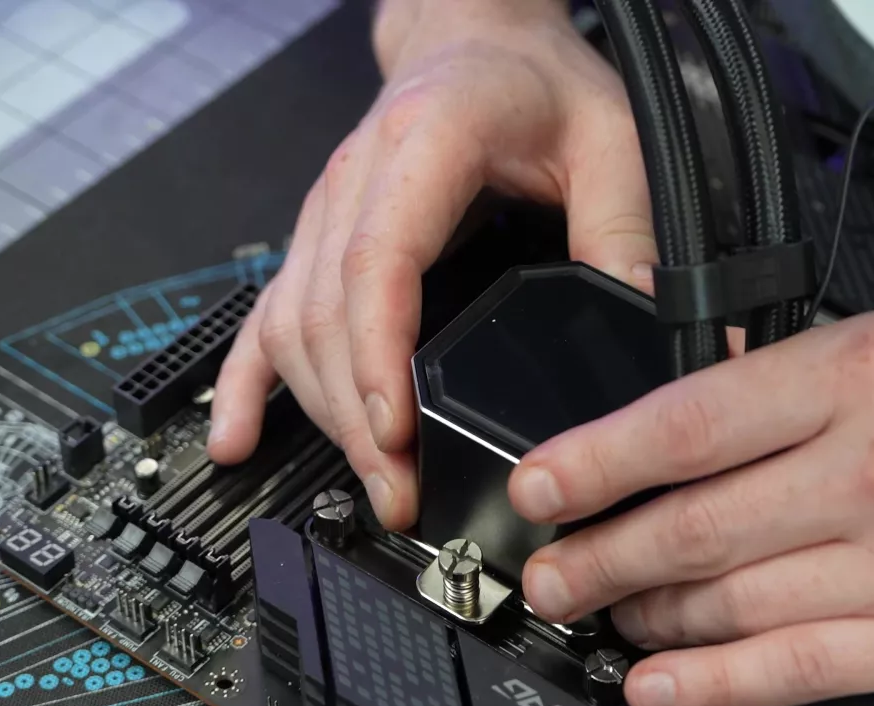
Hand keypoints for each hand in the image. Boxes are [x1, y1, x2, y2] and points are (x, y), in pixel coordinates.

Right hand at [208, 0, 656, 528]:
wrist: (472, 36)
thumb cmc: (529, 78)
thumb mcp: (608, 135)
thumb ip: (624, 227)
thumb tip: (640, 318)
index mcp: (423, 145)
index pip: (377, 263)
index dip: (379, 358)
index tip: (396, 430)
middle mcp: (354, 179)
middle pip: (328, 315)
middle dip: (358, 419)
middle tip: (403, 492)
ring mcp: (322, 212)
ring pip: (293, 327)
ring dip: (323, 414)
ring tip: (373, 481)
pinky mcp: (312, 241)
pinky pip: (261, 317)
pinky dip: (244, 383)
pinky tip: (234, 437)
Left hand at [507, 307, 873, 705]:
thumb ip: (800, 378)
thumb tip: (690, 419)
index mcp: (857, 372)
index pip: (685, 422)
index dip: (592, 463)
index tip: (537, 488)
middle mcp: (871, 466)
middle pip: (692, 525)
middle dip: (598, 556)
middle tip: (548, 575)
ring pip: (730, 601)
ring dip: (645, 616)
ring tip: (601, 616)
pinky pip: (796, 666)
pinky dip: (712, 682)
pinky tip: (657, 684)